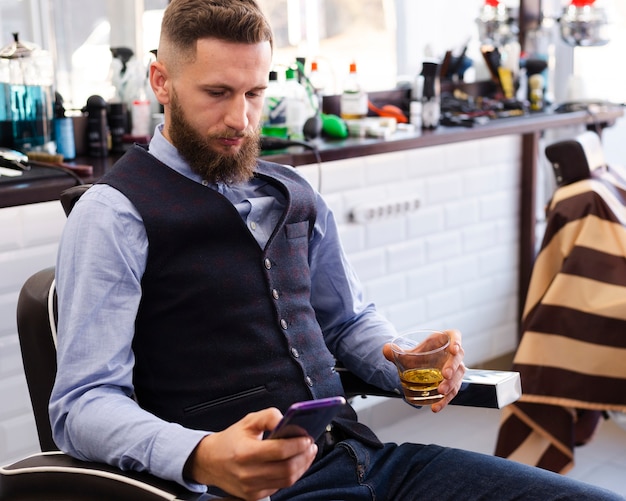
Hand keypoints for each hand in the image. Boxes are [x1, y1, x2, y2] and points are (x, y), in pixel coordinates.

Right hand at [184, 408, 316, 500]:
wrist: (210, 462)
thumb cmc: (231, 440)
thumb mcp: (248, 421)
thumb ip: (269, 416)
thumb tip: (287, 419)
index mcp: (245, 453)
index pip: (279, 451)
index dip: (297, 444)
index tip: (307, 437)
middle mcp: (248, 474)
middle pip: (287, 469)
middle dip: (304, 456)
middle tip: (310, 445)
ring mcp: (251, 488)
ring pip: (287, 480)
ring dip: (302, 466)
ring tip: (307, 453)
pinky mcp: (254, 496)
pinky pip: (280, 486)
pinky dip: (292, 474)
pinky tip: (296, 462)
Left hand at [383, 328, 464, 412]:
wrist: (420, 366)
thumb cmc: (419, 355)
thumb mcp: (408, 353)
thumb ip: (395, 352)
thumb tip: (385, 350)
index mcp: (443, 341)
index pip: (455, 336)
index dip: (457, 341)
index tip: (454, 349)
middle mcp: (452, 354)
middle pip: (458, 358)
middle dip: (452, 367)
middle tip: (444, 375)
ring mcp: (455, 369)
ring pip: (458, 376)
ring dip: (451, 384)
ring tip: (440, 391)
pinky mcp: (453, 383)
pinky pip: (452, 392)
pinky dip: (445, 400)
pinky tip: (436, 407)